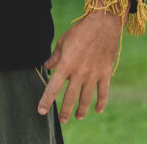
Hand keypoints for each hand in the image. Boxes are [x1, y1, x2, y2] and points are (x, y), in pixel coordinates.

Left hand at [37, 8, 124, 123]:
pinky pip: (103, 93)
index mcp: (66, 65)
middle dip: (65, 111)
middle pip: (70, 97)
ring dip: (81, 110)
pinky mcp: (105, 73)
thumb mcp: (62, 42)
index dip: (46, 100)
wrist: (102, 24)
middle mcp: (79, 73)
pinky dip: (101, 103)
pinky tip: (97, 110)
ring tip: (77, 117)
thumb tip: (47, 67)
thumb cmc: (79, 31)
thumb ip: (54, 57)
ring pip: (86, 99)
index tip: (41, 110)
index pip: (53, 88)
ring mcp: (93, 75)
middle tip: (62, 120)